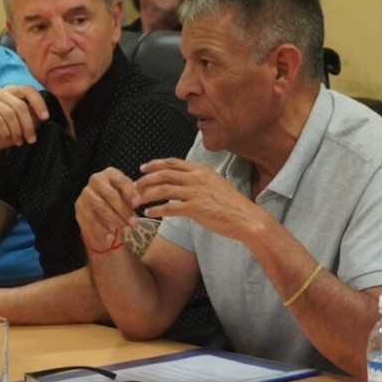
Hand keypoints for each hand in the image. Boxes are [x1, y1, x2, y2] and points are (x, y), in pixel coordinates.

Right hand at [0, 86, 48, 166]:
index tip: (45, 118)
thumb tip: (43, 112)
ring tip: (18, 141)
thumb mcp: (23, 124)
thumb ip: (32, 114)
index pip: (28, 90)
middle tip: (31, 139)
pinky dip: (5, 131)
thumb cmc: (5, 133)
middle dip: (28, 125)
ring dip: (16, 131)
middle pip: (20, 105)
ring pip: (10, 114)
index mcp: (11, 90)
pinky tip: (5, 136)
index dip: (39, 103)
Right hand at [75, 167, 140, 251]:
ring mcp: (86, 193)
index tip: (138, 204)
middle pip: (110, 194)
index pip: (120, 180)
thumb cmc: (119, 199)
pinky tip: (111, 237)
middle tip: (134, 223)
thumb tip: (137, 200)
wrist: (101, 210)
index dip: (129, 192)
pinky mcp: (79, 207)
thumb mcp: (128, 195)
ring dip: (115, 220)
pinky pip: (90, 219)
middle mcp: (95, 180)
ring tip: (127, 230)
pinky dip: (102, 229)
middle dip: (123, 210)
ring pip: (101, 207)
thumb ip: (133, 196)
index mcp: (109, 173)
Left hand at [136, 158, 270, 241]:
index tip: (143, 168)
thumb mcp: (215, 184)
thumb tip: (183, 182)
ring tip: (136, 200)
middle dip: (146, 178)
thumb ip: (198, 181)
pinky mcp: (196, 208)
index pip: (173, 162)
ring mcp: (196, 192)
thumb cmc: (232, 204)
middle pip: (164, 173)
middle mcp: (197, 177)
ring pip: (163, 189)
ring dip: (147, 194)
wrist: (247, 219)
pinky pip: (170, 207)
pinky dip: (157, 209)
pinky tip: (149, 212)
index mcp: (201, 170)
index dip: (155, 164)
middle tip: (134, 185)